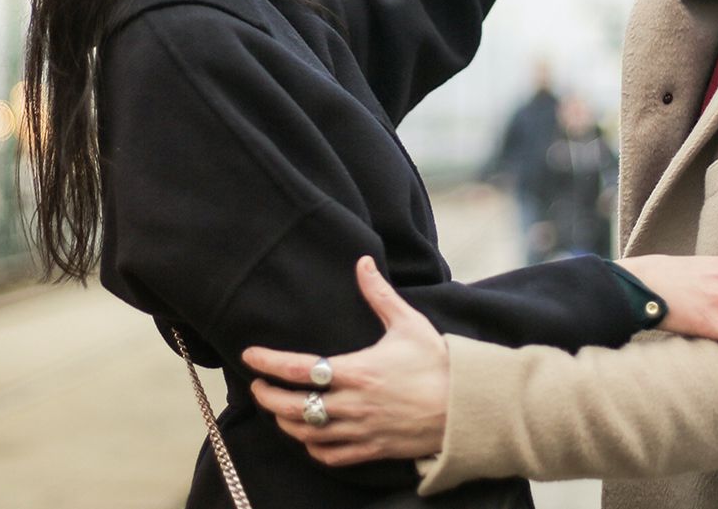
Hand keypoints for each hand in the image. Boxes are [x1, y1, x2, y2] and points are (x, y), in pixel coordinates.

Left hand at [242, 257, 448, 465]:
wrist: (468, 407)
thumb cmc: (438, 363)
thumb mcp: (409, 323)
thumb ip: (379, 294)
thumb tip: (362, 262)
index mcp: (358, 371)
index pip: (299, 368)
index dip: (268, 362)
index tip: (249, 356)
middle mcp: (354, 404)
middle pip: (294, 405)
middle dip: (267, 397)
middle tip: (257, 387)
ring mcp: (361, 430)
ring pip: (307, 432)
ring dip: (285, 422)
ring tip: (277, 409)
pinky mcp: (372, 449)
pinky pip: (331, 455)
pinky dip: (313, 447)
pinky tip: (308, 436)